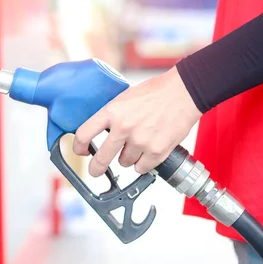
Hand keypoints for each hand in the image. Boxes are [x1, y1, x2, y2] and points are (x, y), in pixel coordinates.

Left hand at [73, 67, 201, 175]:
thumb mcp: (124, 97)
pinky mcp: (156, 151)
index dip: (79, 146)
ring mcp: (140, 141)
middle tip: (96, 170)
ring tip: (138, 144)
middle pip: (101, 159)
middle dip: (96, 168)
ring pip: (124, 163)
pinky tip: (148, 151)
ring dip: (128, 158)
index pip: (84, 134)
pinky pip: (142, 167)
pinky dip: (144, 163)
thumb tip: (99, 131)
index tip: (81, 151)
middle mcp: (123, 127)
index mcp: (112, 111)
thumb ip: (112, 115)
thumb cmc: (155, 93)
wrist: (183, 92)